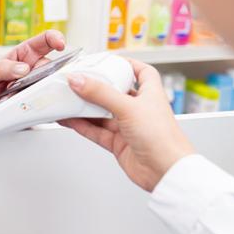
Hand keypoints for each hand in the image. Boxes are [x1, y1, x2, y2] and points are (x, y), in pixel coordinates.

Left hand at [0, 30, 65, 116]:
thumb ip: (0, 68)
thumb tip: (24, 68)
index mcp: (23, 55)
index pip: (43, 41)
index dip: (54, 38)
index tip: (60, 45)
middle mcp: (35, 69)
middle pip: (52, 64)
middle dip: (46, 70)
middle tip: (30, 81)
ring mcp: (40, 85)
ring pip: (53, 82)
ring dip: (44, 88)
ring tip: (23, 95)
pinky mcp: (42, 101)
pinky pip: (52, 99)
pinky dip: (48, 101)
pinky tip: (34, 106)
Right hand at [60, 58, 195, 191]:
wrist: (166, 172)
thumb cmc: (163, 138)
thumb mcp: (128, 107)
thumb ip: (100, 93)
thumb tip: (78, 80)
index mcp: (150, 94)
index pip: (142, 72)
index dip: (128, 64)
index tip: (109, 60)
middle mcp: (140, 109)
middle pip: (115, 93)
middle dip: (97, 87)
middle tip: (78, 80)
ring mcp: (129, 127)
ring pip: (102, 113)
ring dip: (85, 108)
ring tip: (67, 99)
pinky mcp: (119, 144)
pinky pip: (97, 131)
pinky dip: (83, 125)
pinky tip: (70, 120)